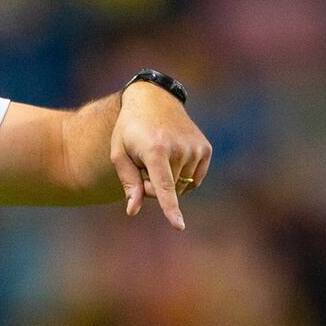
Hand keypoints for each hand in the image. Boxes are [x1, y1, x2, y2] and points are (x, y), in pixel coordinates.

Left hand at [109, 81, 211, 230]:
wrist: (153, 99)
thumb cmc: (130, 130)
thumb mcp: (119, 153)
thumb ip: (128, 182)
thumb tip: (133, 210)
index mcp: (155, 150)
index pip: (163, 186)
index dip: (170, 208)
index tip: (179, 226)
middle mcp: (179, 149)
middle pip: (168, 190)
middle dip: (153, 187)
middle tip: (142, 165)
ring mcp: (195, 148)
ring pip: (182, 187)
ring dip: (169, 180)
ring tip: (158, 155)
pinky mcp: (205, 148)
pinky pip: (195, 180)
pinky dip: (182, 176)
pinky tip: (173, 157)